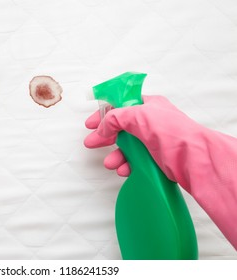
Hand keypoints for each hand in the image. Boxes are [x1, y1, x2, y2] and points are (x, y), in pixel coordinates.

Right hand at [84, 95, 236, 248]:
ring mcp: (153, 141)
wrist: (193, 159)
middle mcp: (151, 122)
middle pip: (120, 128)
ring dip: (116, 155)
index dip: (104, 114)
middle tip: (92, 143)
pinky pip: (135, 161)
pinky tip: (124, 170)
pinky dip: (127, 165)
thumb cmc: (173, 133)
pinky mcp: (156, 158)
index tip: (91, 123)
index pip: (120, 106)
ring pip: (127, 147)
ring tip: (110, 163)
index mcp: (148, 106)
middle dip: (105, 137)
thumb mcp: (138, 115)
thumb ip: (115, 118)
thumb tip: (103, 127)